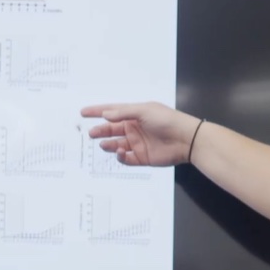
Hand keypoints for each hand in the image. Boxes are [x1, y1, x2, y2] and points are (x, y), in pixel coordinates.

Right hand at [80, 102, 201, 165]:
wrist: (185, 139)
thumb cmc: (167, 120)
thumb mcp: (144, 111)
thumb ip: (123, 113)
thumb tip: (106, 114)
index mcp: (135, 114)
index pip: (112, 112)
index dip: (97, 111)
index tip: (83, 113)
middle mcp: (134, 128)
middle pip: (112, 129)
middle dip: (100, 130)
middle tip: (92, 132)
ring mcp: (138, 143)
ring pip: (117, 144)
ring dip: (109, 144)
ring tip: (105, 143)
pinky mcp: (142, 157)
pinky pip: (126, 159)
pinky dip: (121, 157)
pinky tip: (122, 152)